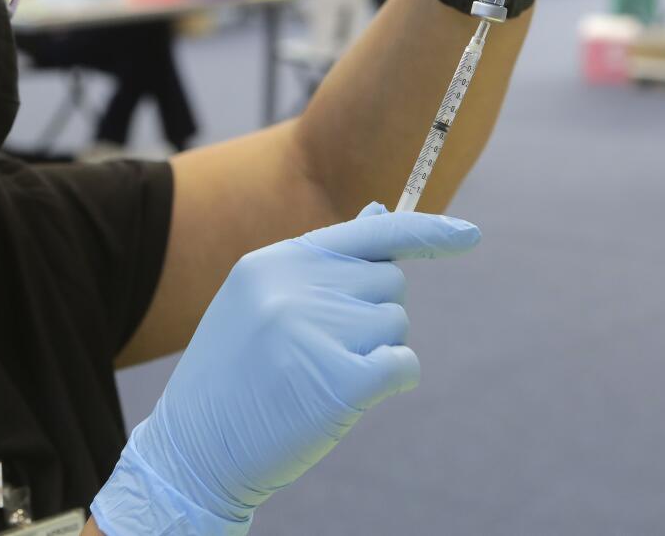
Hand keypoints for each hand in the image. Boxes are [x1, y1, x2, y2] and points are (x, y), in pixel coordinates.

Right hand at [91, 202, 480, 535]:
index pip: (368, 233)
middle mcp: (293, 286)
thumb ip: (322, 262)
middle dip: (372, 315)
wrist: (195, 451)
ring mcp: (316, 330)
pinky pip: (403, 363)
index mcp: (273, 262)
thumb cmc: (237, 375)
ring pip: (395, 323)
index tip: (469, 235)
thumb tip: (377, 213)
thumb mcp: (265, 304)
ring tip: (318, 376)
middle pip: (388, 282)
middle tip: (323, 349)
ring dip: (374, 351)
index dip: (426, 232)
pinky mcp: (339, 380)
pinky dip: (391, 379)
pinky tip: (346, 397)